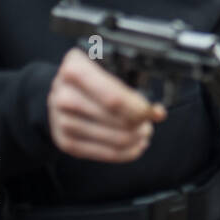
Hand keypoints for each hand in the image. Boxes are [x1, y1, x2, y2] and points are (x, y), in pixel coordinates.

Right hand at [47, 49, 165, 161]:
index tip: (155, 112)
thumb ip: (133, 83)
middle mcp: (63, 96)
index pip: (114, 99)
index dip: (140, 109)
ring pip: (115, 139)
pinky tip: (136, 145)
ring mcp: (62, 121)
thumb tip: (157, 112)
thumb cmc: (92, 77)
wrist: (62, 91)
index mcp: (74, 69)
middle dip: (142, 123)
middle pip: (118, 120)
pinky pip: (105, 154)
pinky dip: (128, 152)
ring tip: (144, 131)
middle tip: (150, 120)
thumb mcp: (109, 66)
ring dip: (137, 138)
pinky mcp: (65, 141)